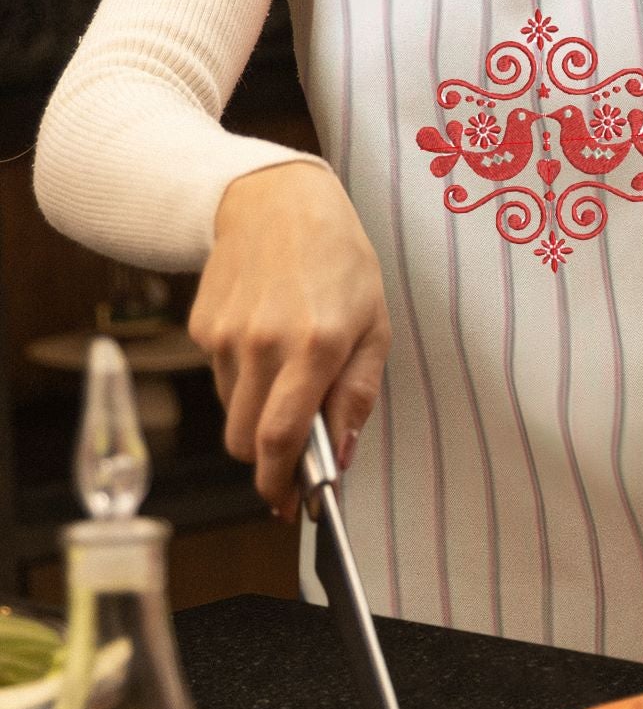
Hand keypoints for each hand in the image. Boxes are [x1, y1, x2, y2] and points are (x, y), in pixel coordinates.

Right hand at [187, 163, 390, 514]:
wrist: (277, 202)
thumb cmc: (340, 264)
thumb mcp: (374, 326)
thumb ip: (358, 394)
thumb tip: (341, 456)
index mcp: (315, 345)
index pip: (282, 437)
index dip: (281, 483)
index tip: (289, 506)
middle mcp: (263, 342)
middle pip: (246, 440)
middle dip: (268, 460)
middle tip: (294, 456)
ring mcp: (225, 335)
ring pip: (231, 413)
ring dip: (258, 414)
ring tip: (290, 370)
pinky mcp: (201, 326)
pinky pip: (220, 379)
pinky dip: (243, 379)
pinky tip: (266, 341)